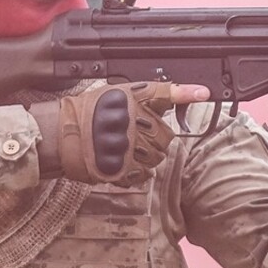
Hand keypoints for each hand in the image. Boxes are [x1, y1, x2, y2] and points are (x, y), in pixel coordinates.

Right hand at [32, 82, 207, 186]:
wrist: (62, 135)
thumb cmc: (89, 112)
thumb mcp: (116, 93)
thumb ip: (147, 96)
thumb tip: (179, 94)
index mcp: (130, 100)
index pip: (164, 93)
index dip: (187, 93)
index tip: (205, 93)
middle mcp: (130, 122)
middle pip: (165, 136)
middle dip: (156, 138)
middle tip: (137, 135)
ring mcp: (126, 147)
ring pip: (157, 157)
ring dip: (148, 156)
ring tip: (127, 148)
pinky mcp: (120, 168)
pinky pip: (144, 174)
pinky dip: (138, 171)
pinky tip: (124, 161)